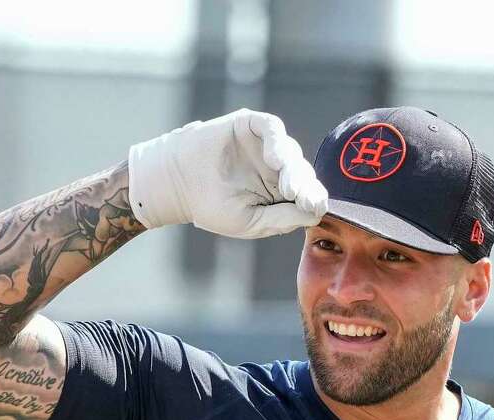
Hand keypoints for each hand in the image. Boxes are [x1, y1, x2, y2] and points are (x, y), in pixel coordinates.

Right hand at [128, 109, 326, 237]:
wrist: (178, 184)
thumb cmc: (213, 206)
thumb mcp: (252, 221)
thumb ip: (282, 218)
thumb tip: (316, 214)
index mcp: (281, 193)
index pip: (308, 194)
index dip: (314, 200)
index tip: (315, 208)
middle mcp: (278, 168)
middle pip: (303, 173)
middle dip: (305, 186)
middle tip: (300, 198)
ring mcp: (266, 145)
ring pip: (291, 151)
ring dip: (293, 168)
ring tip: (288, 186)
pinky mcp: (251, 124)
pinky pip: (272, 127)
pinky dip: (277, 141)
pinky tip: (274, 159)